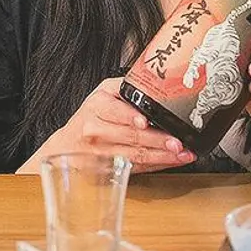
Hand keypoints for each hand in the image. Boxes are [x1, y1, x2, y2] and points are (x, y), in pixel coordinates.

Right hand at [18, 78, 196, 173]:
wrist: (68, 145)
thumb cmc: (90, 116)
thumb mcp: (103, 93)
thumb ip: (126, 87)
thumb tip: (157, 80)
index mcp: (97, 107)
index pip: (114, 111)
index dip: (130, 117)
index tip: (144, 121)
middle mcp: (98, 131)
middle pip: (130, 136)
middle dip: (157, 140)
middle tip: (177, 142)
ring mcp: (103, 153)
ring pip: (136, 155)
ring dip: (162, 156)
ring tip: (183, 153)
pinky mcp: (110, 169)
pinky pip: (137, 167)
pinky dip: (157, 165)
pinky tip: (173, 161)